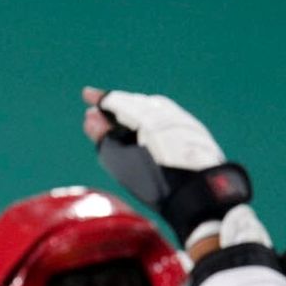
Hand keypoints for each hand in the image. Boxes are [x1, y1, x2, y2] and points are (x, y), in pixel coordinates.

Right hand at [79, 86, 251, 248]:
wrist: (199, 191)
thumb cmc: (157, 180)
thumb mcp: (122, 162)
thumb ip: (104, 138)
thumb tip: (90, 118)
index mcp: (145, 118)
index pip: (119, 102)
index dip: (101, 98)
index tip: (87, 94)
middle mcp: (165, 113)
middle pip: (135, 103)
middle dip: (116, 106)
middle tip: (98, 114)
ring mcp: (181, 120)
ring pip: (151, 109)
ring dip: (132, 111)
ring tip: (118, 123)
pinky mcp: (192, 130)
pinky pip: (165, 116)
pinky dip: (149, 118)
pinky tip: (143, 130)